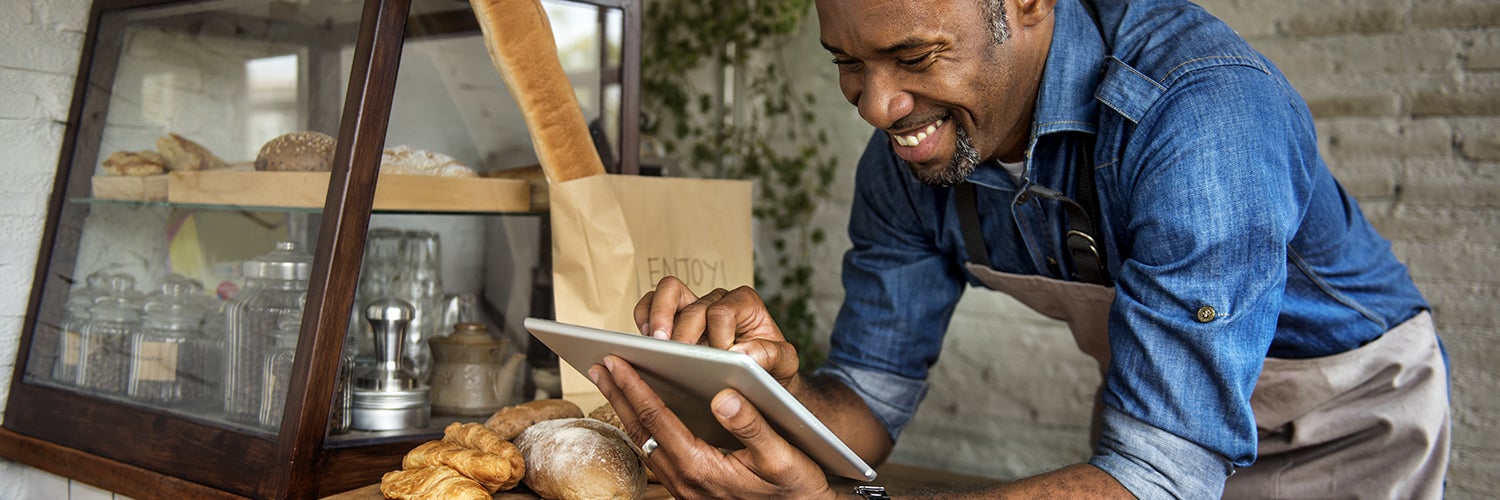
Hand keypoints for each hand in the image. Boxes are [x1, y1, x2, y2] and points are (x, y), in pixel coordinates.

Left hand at [589, 355, 839, 499]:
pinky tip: (641, 412)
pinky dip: (643, 427)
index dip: (634, 386)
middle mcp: (685, 481)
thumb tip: (723, 394)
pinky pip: (655, 454)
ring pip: (644, 443)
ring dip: (625, 410)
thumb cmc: (795, 486)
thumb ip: (752, 425)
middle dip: (618, 394)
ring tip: (612, 382)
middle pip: (640, 431)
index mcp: (701, 468)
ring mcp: (684, 488)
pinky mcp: (689, 489)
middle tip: (598, 364)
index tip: (616, 360)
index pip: (657, 419)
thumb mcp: (782, 455)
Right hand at [634, 276, 800, 385]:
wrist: (762, 378)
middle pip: (691, 304)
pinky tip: (646, 345)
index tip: (720, 359)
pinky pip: (650, 306)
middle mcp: (717, 300)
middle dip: (682, 331)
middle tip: (677, 354)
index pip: (721, 311)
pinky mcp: (673, 321)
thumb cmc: (772, 368)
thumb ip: (771, 355)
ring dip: (657, 316)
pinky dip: (644, 318)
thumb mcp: (784, 364)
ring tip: (655, 345)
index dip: (717, 335)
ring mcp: (692, 308)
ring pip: (667, 292)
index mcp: (745, 304)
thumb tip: (741, 354)